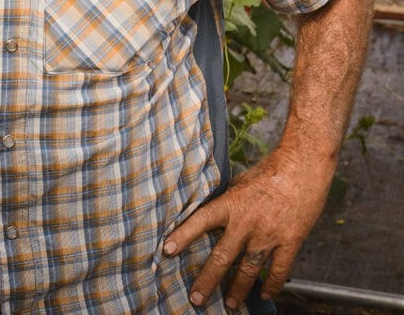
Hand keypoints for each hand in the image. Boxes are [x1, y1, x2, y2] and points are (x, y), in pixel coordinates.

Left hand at [163, 146, 333, 308]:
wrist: (302, 167)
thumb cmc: (270, 171)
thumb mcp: (240, 182)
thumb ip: (227, 201)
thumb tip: (212, 214)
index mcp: (231, 203)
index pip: (200, 220)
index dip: (183, 236)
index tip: (167, 251)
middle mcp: (246, 222)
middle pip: (222, 257)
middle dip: (207, 280)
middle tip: (196, 299)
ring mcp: (268, 234)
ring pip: (248, 269)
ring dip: (238, 289)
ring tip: (230, 303)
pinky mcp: (290, 241)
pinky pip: (279, 270)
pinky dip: (272, 284)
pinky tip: (266, 292)